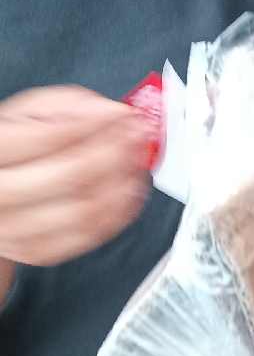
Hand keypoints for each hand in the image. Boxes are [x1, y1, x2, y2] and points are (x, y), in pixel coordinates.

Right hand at [0, 87, 151, 269]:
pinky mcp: (40, 251)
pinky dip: (120, 211)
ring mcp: (17, 229)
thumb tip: (108, 111)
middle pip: (69, 176)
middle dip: (115, 152)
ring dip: (123, 182)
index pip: (44, 138)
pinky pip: (89, 234)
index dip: (93, 124)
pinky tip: (130, 189)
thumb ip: (69, 105)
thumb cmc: (17, 149)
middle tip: (138, 136)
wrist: (0, 196)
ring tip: (138, 161)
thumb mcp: (32, 113)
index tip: (123, 114)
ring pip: (84, 210)